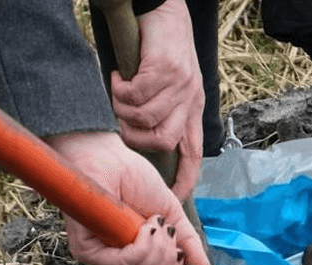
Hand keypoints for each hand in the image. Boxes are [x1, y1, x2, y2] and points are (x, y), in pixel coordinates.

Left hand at [45, 131, 211, 264]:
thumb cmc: (132, 179)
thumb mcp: (170, 214)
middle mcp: (113, 263)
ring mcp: (99, 258)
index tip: (177, 247)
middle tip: (166, 231)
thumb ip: (187, 243)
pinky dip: (144, 246)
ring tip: (155, 223)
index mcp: (130, 259)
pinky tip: (145, 225)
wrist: (110, 158)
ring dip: (158, 250)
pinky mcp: (86, 250)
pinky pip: (126, 264)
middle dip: (169, 261)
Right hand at [108, 0, 203, 200]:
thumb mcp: (169, 85)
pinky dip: (120, 88)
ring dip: (123, 110)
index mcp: (193, 108)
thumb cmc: (160, 47)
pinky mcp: (166, 68)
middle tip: (121, 125)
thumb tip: (138, 140)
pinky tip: (119, 76)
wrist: (165, 8)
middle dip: (137, 140)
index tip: (170, 199)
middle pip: (165, 141)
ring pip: (146, 118)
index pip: (193, 153)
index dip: (184, 179)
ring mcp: (181, 84)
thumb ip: (160, 111)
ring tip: (118, 93)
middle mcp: (191, 98)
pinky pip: (136, 94)